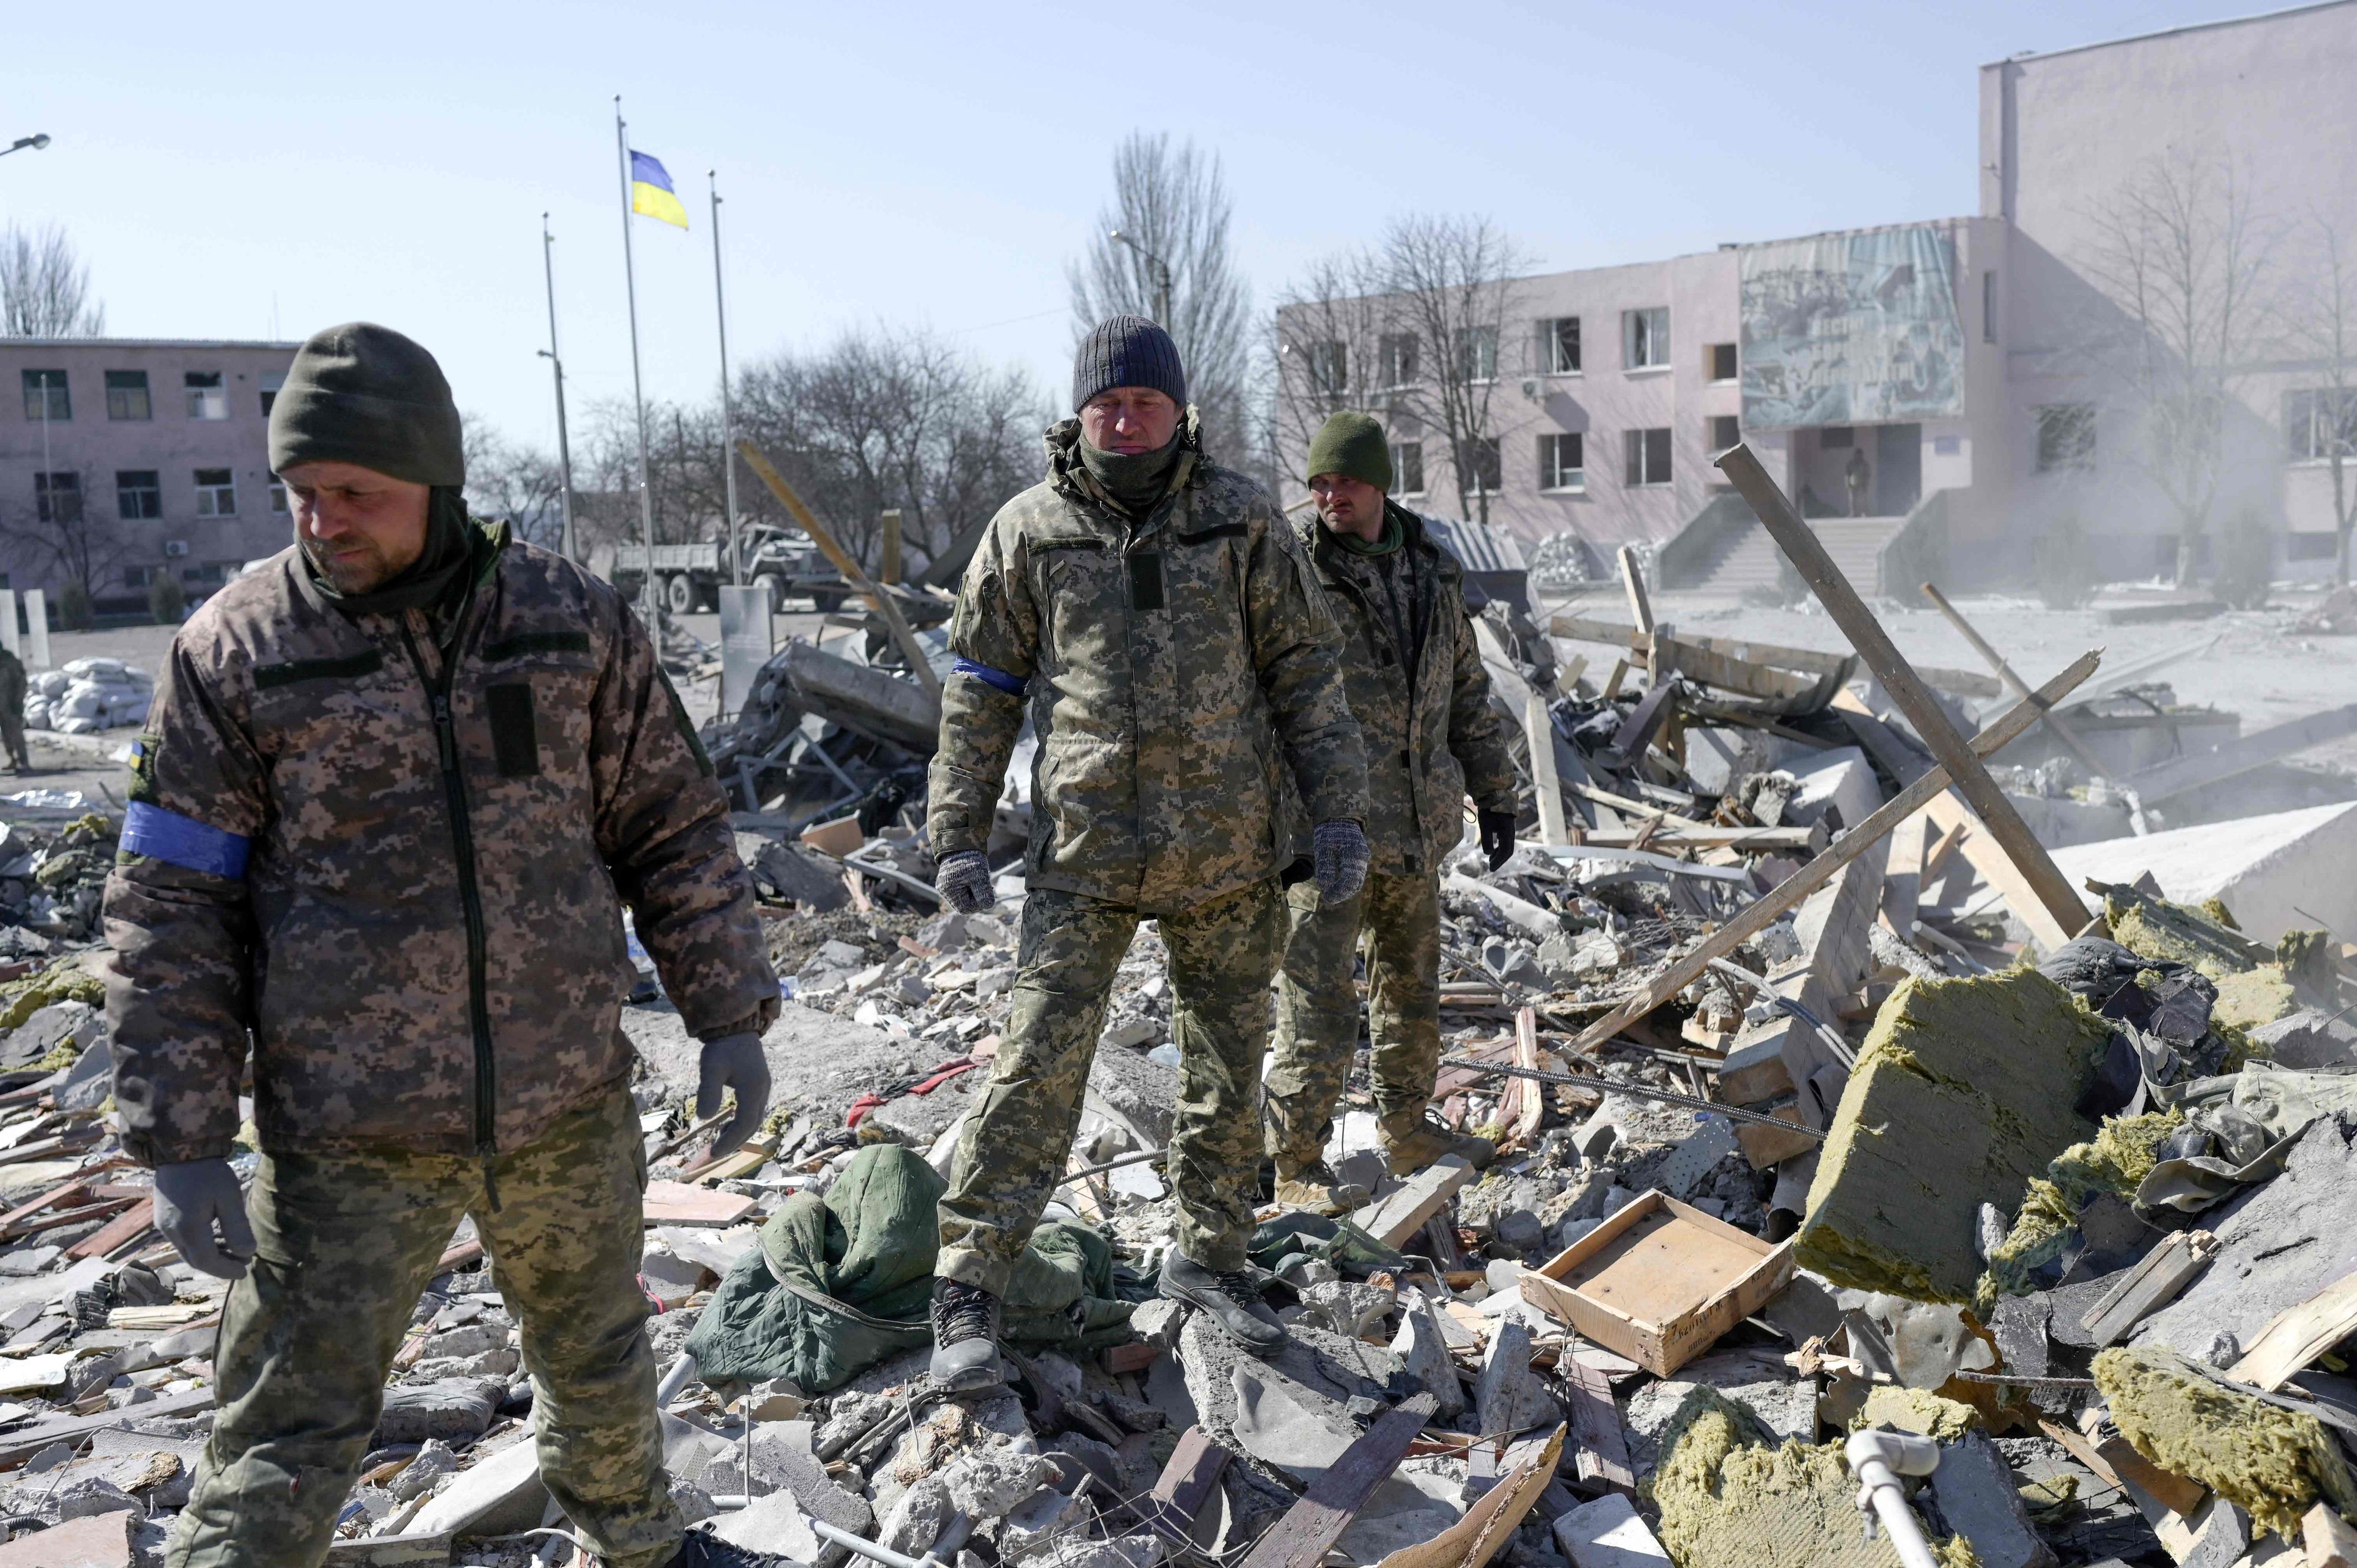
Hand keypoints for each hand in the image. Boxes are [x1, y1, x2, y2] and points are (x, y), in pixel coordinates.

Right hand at [153, 1158, 254, 1279]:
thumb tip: (247, 1253)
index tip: (245, 1272)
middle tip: (243, 1262)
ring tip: (235, 1252)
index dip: (226, 1270)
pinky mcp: (163, 1218)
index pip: (207, 1261)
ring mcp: (164, 1225)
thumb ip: (237, 1227)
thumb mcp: (229, 1196)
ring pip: (188, 1251)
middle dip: (220, 1265)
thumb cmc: (207, 1171)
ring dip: (211, 1256)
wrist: (179, 1149)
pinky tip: (218, 1238)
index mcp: (187, 1228)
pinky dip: (200, 1245)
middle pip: (196, 1260)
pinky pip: (182, 1240)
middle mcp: (171, 1231)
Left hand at [697, 1032, 771, 1158]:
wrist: (735, 1027)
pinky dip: (741, 1123)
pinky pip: (753, 1111)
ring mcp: (763, 1087)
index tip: (713, 1153)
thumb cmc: (722, 1047)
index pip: (745, 1123)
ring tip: (718, 1141)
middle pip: (752, 1125)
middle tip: (714, 1153)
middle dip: (734, 1142)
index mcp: (753, 1088)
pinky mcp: (759, 1085)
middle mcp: (762, 1090)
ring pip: (754, 1119)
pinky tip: (726, 1126)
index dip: (730, 1141)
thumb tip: (703, 1117)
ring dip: (738, 1133)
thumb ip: (708, 1092)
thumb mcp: (710, 1068)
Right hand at [934, 850, 992, 913]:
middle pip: (964, 904)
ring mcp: (945, 885)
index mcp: (948, 890)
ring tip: (979, 877)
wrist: (963, 841)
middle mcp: (943, 889)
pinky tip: (975, 876)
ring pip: (964, 897)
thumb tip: (988, 905)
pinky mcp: (949, 880)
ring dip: (974, 891)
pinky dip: (971, 886)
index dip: (978, 904)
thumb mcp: (980, 875)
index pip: (965, 909)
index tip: (986, 891)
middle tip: (985, 883)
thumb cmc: (970, 858)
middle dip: (976, 896)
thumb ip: (984, 893)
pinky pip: (962, 890)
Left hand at [1312, 820, 1367, 907]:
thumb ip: (1325, 868)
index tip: (1327, 897)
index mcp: (1355, 855)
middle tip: (1328, 898)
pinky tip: (1336, 885)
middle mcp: (1362, 858)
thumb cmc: (1330, 832)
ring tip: (1331, 894)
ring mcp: (1362, 859)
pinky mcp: (1359, 860)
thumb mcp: (1323, 849)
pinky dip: (1346, 882)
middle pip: (1356, 883)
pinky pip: (1355, 875)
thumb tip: (1325, 887)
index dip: (1339, 892)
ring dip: (1345, 889)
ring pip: (1357, 880)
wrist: (1339, 817)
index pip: (1350, 880)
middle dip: (1343, 893)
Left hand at [1479, 809, 1519, 871]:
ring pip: (1507, 846)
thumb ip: (1487, 840)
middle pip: (1508, 850)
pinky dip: (1500, 848)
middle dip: (1500, 860)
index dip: (1498, 861)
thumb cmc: (1489, 809)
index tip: (1491, 868)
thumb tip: (1488, 853)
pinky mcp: (1506, 826)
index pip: (1505, 851)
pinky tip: (1493, 850)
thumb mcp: (1485, 825)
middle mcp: (1511, 832)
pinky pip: (1505, 841)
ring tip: (1491, 860)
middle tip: (1491, 867)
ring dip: (1499, 854)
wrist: (1494, 795)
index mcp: (1507, 833)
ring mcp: (1509, 829)